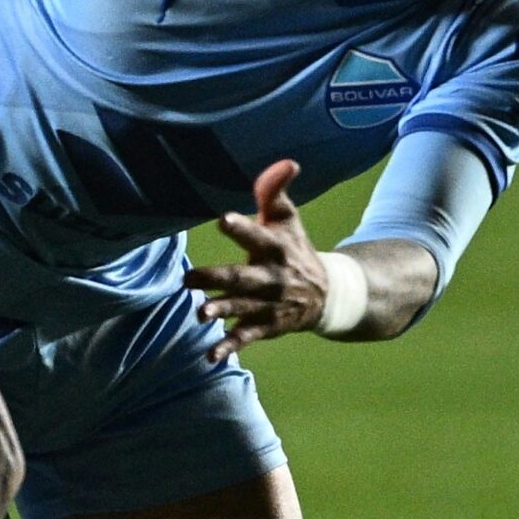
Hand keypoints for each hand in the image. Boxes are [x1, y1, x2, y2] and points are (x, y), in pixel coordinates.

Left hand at [186, 160, 326, 360]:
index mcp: (276, 247)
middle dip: (217, 278)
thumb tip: (289, 162)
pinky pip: (245, 337)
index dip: (242, 228)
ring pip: (241, 308)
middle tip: (190, 278)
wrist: (327, 294)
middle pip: (242, 277)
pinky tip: (210, 356)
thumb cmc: (294, 249)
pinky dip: (228, 347)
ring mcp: (269, 304)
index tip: (223, 220)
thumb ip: (275, 192)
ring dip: (220, 310)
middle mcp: (272, 277)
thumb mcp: (288, 220)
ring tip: (199, 314)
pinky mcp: (266, 326)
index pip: (258, 235)